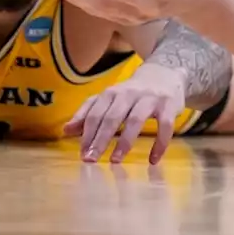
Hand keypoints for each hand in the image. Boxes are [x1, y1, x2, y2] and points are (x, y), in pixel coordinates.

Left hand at [63, 63, 186, 163]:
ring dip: (124, 142)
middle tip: (91, 160)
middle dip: (100, 139)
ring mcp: (150, 99)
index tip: (82, 153)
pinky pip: (165, 126)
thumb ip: (88, 113)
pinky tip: (153, 160)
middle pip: (112, 117)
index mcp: (111, 93)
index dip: (87, 133)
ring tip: (115, 161)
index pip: (95, 114)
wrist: (165, 73)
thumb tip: (65, 130)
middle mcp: (129, 93)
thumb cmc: (132, 92)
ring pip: (136, 120)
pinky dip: (160, 144)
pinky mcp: (168, 105)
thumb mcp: (108, 99)